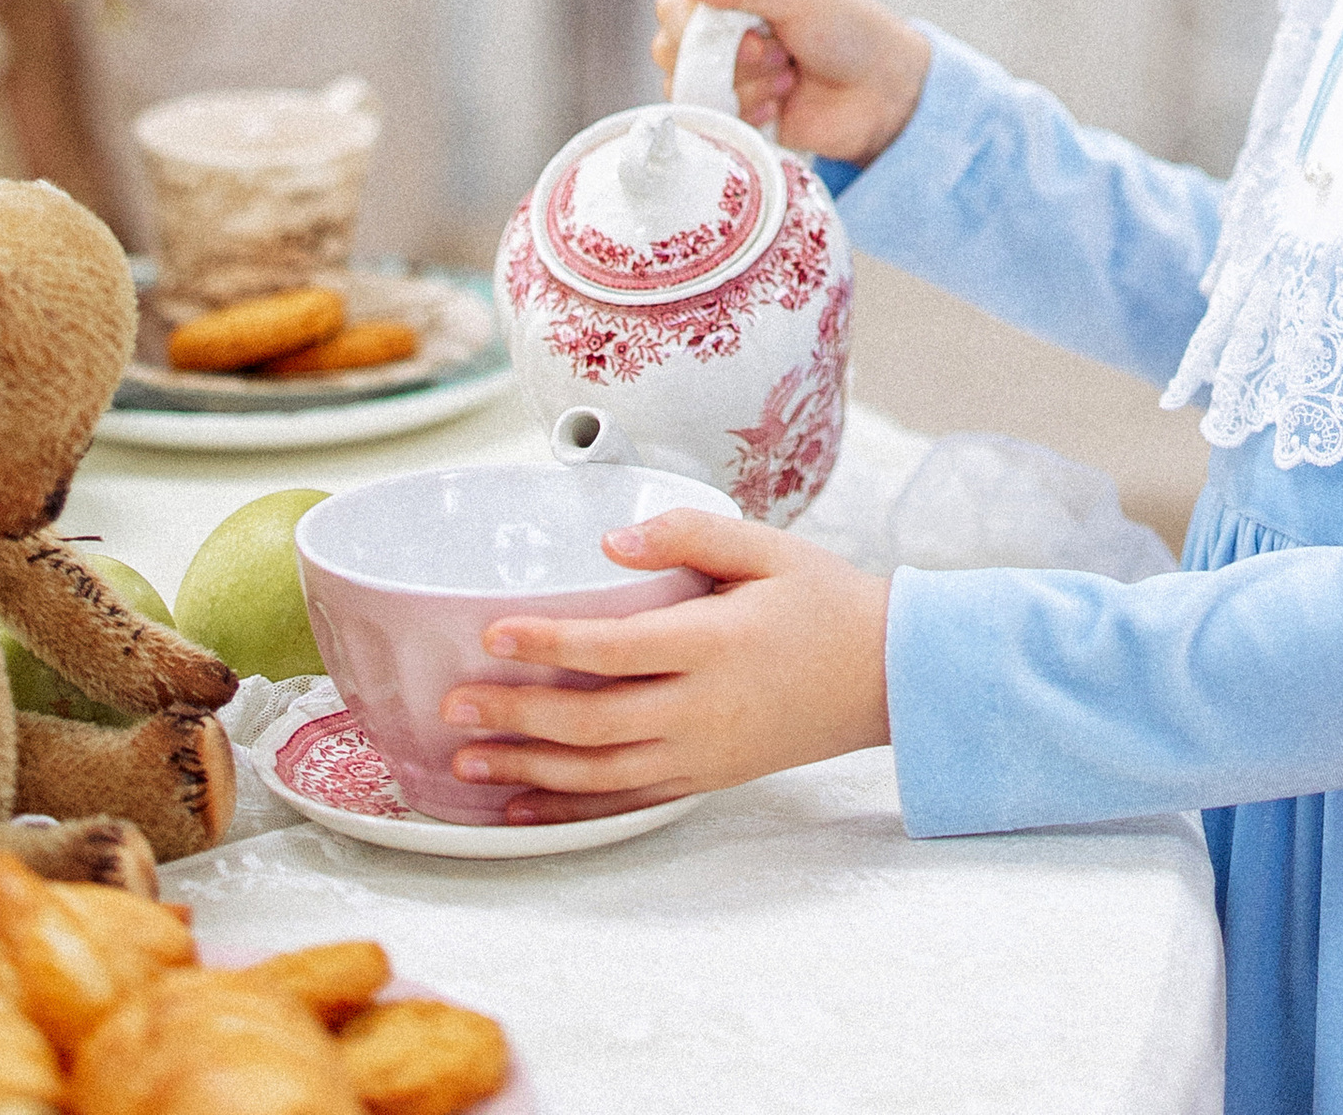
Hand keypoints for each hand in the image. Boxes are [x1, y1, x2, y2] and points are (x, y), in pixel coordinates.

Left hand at [442, 510, 892, 818]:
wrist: (888, 675)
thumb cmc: (825, 602)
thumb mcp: (767, 547)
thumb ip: (689, 533)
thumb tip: (612, 540)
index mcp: (716, 644)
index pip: (615, 649)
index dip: (549, 643)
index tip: (494, 632)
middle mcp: (703, 709)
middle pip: (593, 722)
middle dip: (517, 714)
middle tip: (454, 702)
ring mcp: (702, 754)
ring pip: (599, 773)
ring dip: (527, 768)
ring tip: (466, 758)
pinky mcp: (704, 779)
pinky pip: (625, 802)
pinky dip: (568, 809)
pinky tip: (521, 806)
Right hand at [653, 0, 928, 165]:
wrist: (884, 94)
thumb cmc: (849, 31)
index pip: (673, 6)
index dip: (700, 25)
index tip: (752, 28)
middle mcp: (719, 28)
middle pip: (672, 50)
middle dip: (730, 58)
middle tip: (777, 52)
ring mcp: (725, 73)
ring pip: (691, 88)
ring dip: (746, 86)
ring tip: (788, 78)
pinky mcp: (734, 114)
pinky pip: (710, 121)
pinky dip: (748, 114)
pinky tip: (780, 105)